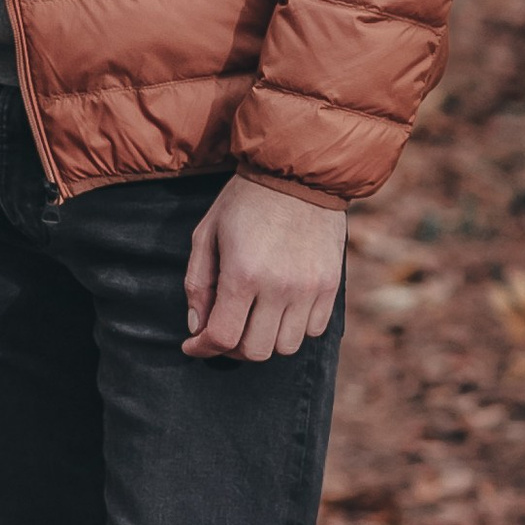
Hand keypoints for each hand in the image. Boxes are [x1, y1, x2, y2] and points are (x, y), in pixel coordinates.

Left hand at [183, 176, 345, 362]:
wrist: (298, 174)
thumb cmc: (244, 201)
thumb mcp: (206, 234)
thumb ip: (197, 284)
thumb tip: (197, 327)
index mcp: (243, 273)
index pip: (223, 337)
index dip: (203, 348)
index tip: (193, 345)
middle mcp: (279, 287)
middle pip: (255, 350)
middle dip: (232, 347)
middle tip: (223, 330)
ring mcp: (309, 288)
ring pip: (286, 346)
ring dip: (265, 340)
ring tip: (254, 320)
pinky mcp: (331, 285)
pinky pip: (313, 330)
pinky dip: (294, 328)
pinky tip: (280, 309)